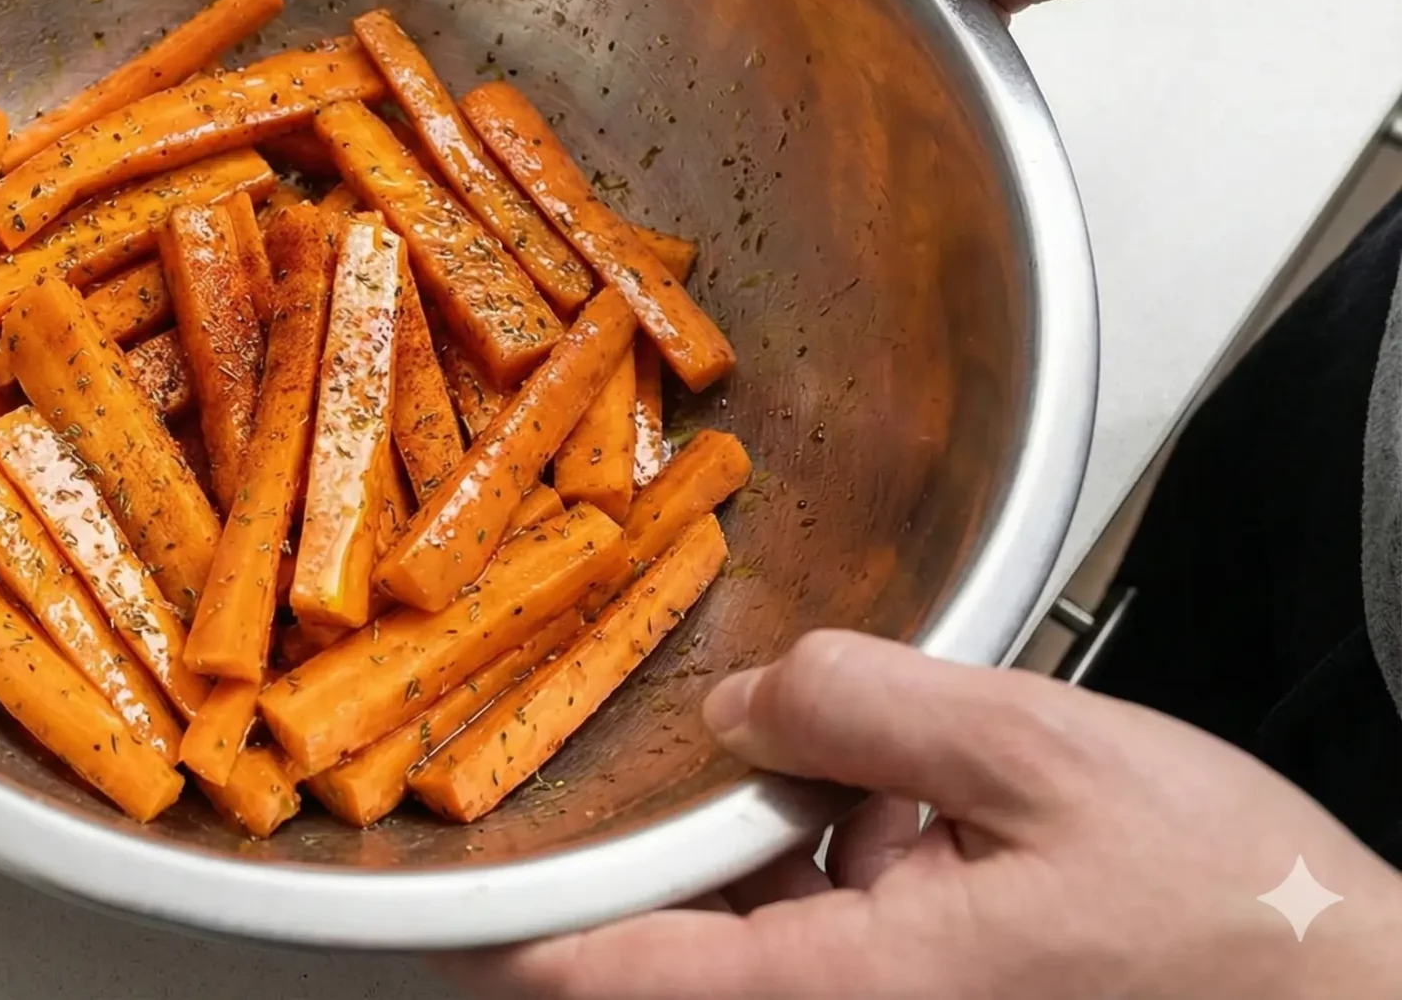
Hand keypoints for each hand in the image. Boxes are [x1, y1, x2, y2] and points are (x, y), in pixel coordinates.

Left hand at [434, 630, 1401, 998]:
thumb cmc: (1243, 923)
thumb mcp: (1049, 759)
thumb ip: (871, 709)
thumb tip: (748, 701)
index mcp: (854, 994)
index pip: (618, 975)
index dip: (510, 929)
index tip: (429, 888)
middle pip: (682, 957)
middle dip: (660, 856)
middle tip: (661, 753)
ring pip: (761, 945)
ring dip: (766, 856)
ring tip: (833, 762)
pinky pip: (835, 952)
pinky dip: (837, 877)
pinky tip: (905, 812)